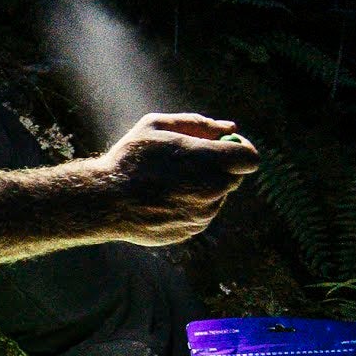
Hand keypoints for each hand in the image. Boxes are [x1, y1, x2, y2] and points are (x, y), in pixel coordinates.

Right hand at [90, 113, 251, 246]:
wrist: (106, 201)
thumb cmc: (130, 158)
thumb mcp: (157, 125)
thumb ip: (198, 124)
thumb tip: (228, 129)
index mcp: (207, 162)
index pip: (250, 158)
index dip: (240, 149)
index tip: (224, 146)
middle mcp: (212, 191)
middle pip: (235, 177)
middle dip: (221, 167)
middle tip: (192, 160)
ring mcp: (204, 214)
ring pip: (218, 196)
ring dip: (203, 186)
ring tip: (167, 180)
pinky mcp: (192, 230)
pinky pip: (202, 212)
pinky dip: (190, 203)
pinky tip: (162, 198)